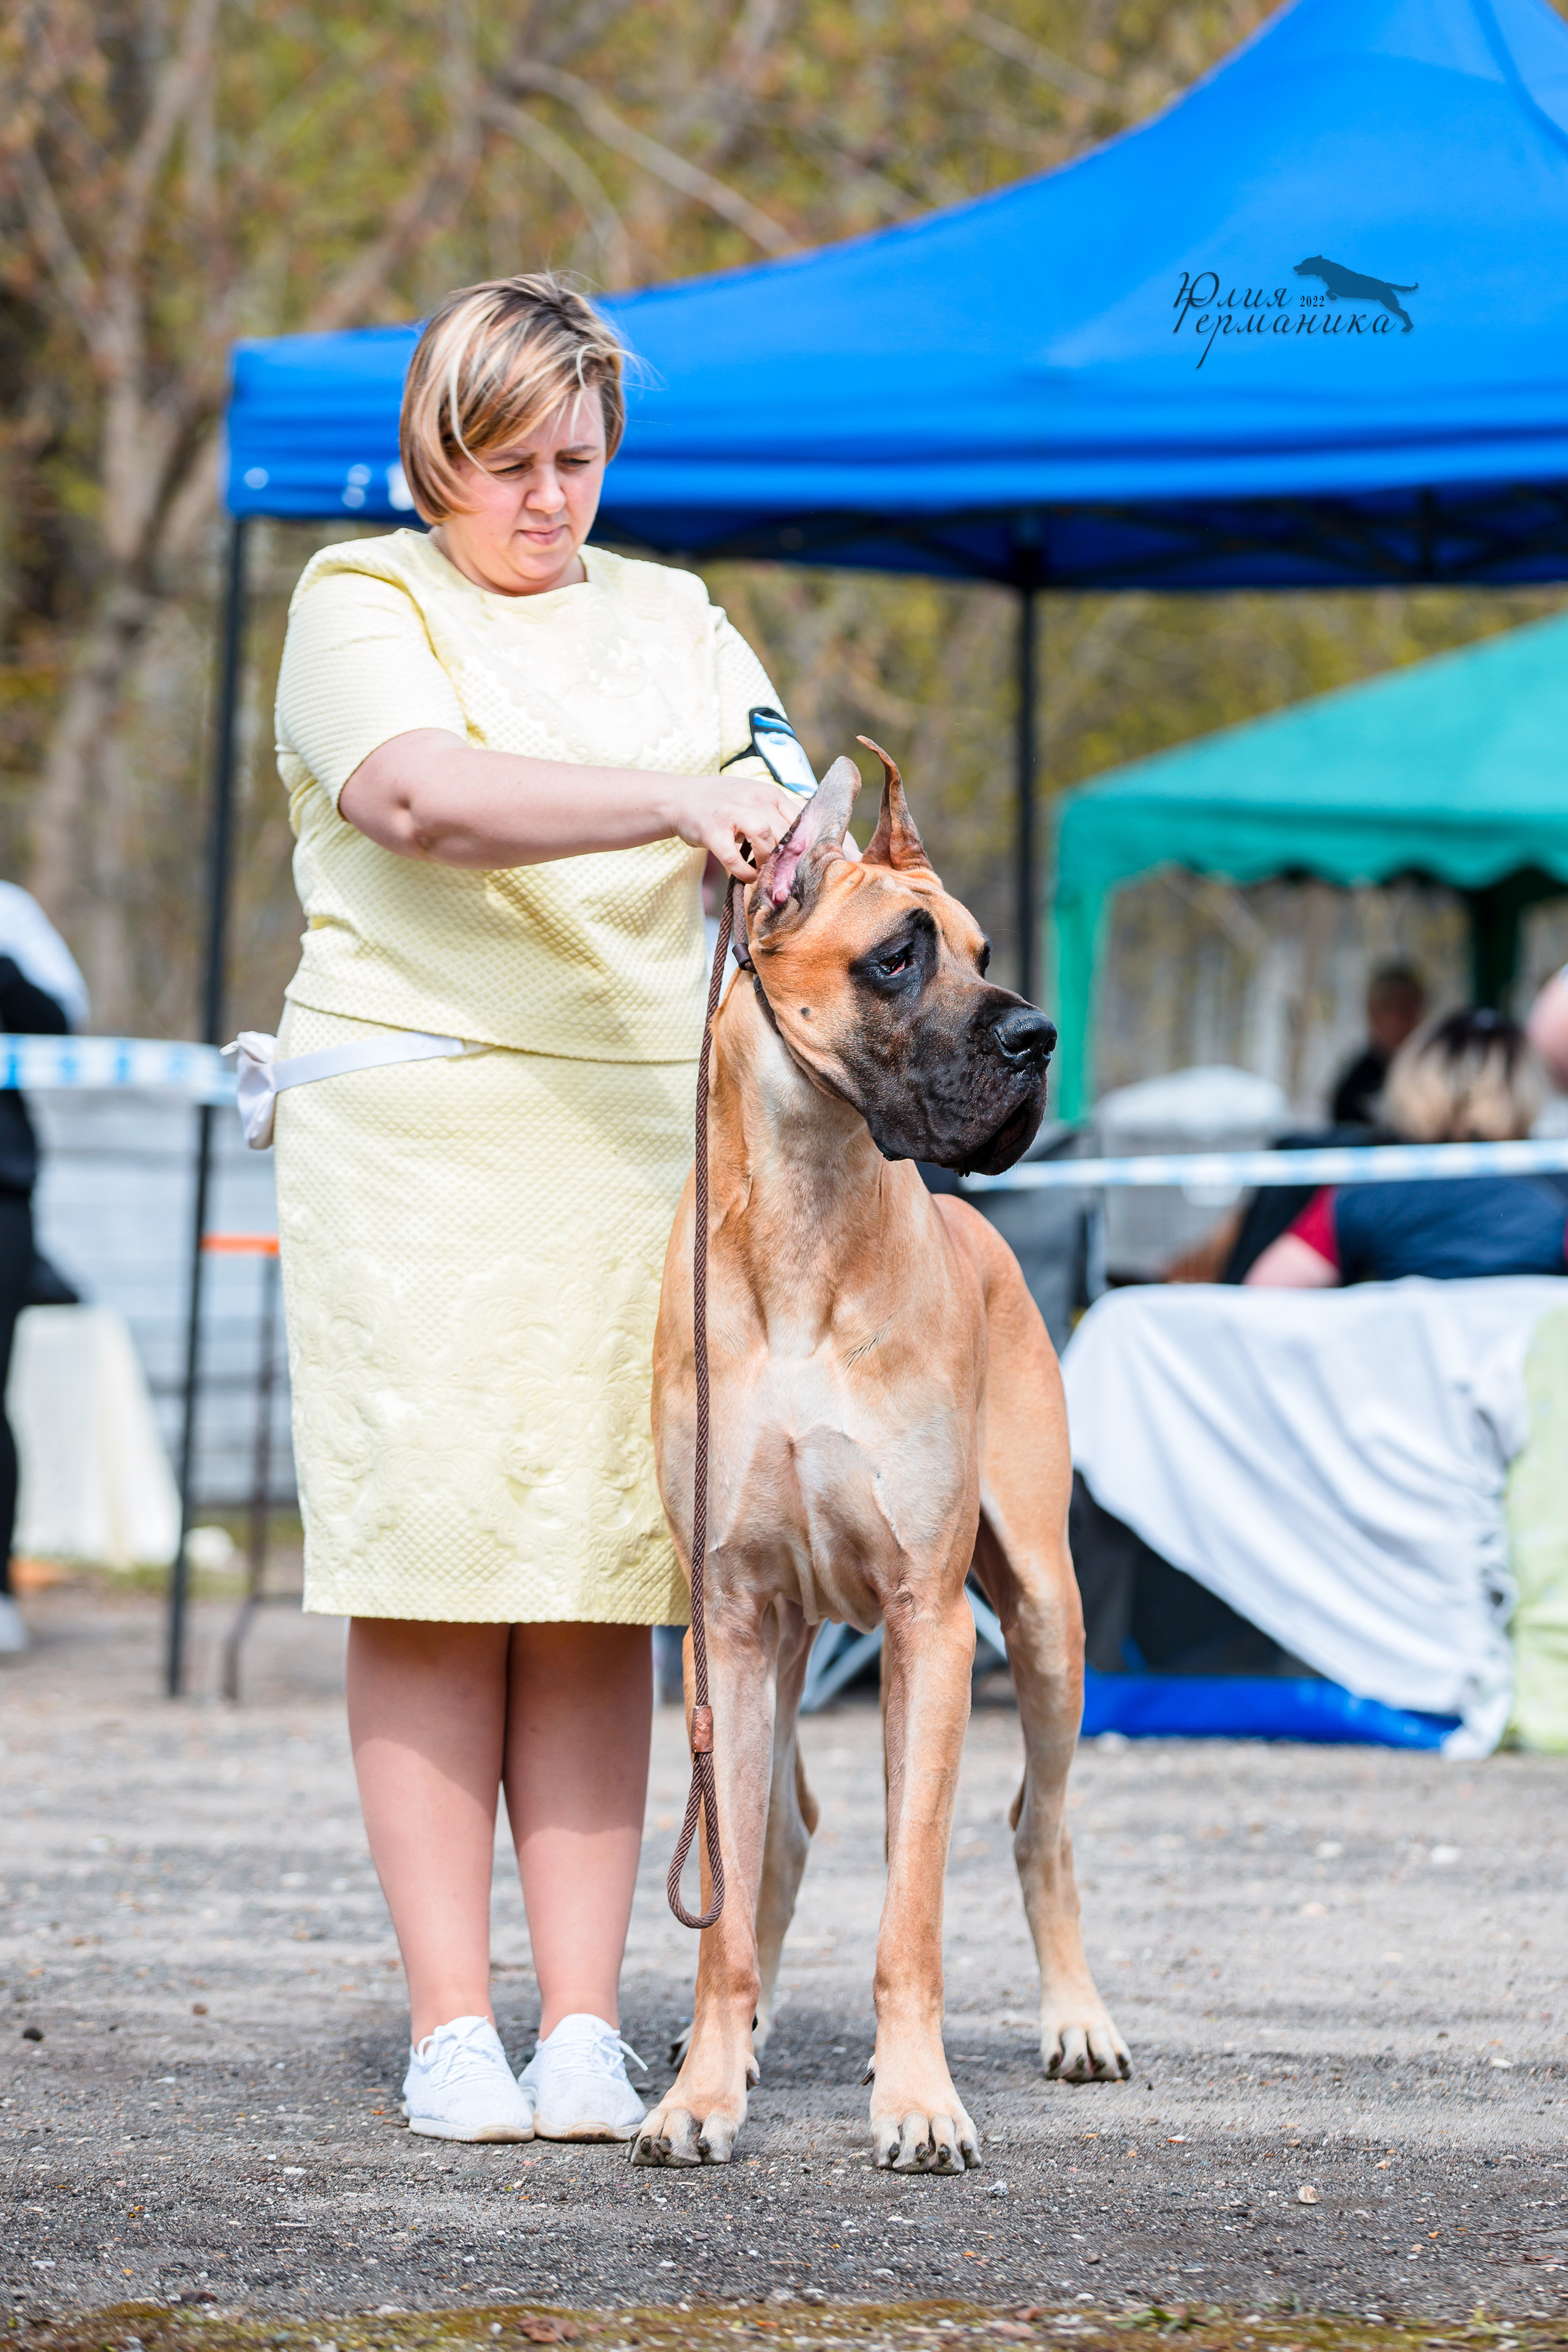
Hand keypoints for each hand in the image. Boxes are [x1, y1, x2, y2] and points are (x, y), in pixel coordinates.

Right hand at [661, 775, 804, 879]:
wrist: (678, 798)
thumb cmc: (722, 803)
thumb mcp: (753, 797)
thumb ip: (777, 813)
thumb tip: (805, 840)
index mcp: (768, 793)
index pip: (799, 817)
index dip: (806, 842)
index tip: (805, 860)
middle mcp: (752, 799)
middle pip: (784, 829)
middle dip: (787, 857)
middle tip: (785, 873)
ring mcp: (730, 814)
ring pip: (763, 837)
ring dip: (767, 860)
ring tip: (764, 871)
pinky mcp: (711, 831)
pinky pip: (734, 858)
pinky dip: (744, 872)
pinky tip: (747, 877)